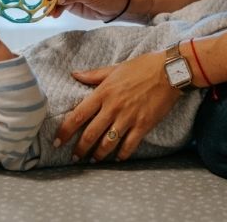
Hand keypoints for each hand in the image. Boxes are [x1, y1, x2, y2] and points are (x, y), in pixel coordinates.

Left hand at [54, 52, 180, 161]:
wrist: (169, 72)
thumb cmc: (141, 67)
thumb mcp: (114, 68)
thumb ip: (93, 75)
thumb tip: (74, 74)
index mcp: (103, 93)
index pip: (78, 115)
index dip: (65, 131)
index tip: (57, 141)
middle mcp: (113, 108)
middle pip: (90, 134)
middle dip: (80, 149)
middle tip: (75, 157)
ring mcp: (128, 118)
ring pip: (107, 143)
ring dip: (98, 154)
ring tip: (94, 160)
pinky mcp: (143, 125)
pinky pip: (129, 145)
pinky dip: (122, 154)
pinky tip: (117, 158)